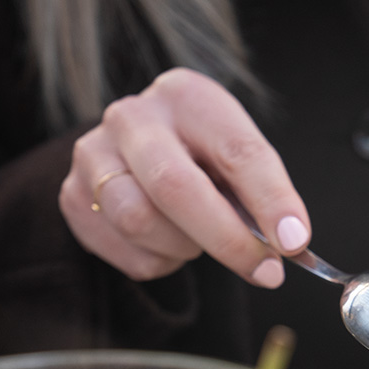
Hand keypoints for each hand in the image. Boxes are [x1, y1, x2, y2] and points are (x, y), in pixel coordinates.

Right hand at [59, 68, 308, 286]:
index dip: (271, 201)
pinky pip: (128, 253)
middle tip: (266, 272)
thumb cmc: (203, 158)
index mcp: (187, 96)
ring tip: (199, 239)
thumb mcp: (240, 160)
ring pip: (141, 222)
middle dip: (227, 239)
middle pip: (175, 187)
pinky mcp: (73, 198)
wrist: (138, 154)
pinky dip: (161, 262)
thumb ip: (265, 197)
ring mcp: (93, 155)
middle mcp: (132, 118)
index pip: (236, 150)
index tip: (295, 242)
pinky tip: (168, 242)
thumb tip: (290, 245)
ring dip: (185, 248)